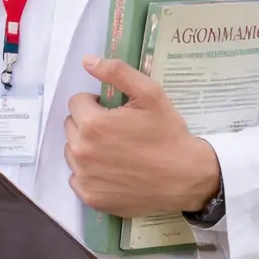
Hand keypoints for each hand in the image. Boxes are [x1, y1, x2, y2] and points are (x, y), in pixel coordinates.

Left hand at [65, 56, 220, 217]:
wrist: (186, 177)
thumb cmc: (168, 134)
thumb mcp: (150, 94)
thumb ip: (117, 73)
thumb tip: (87, 61)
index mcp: (92, 124)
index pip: (77, 102)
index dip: (97, 104)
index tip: (116, 112)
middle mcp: (82, 151)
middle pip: (72, 127)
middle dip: (89, 124)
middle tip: (118, 131)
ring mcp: (84, 177)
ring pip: (73, 152)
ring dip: (87, 147)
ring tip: (116, 151)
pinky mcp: (90, 197)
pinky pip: (78, 177)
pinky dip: (90, 173)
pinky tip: (114, 171)